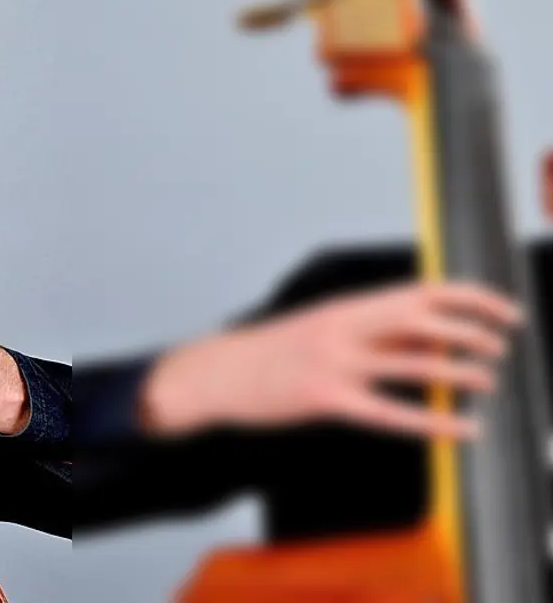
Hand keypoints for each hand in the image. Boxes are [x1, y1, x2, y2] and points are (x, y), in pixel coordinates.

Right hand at [141, 280, 521, 439]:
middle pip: (422, 317)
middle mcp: (344, 327)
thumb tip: (433, 341)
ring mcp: (334, 362)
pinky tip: (464, 430)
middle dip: (471, 327)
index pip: (422, 290)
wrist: (214, 374)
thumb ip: (374, 333)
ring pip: (412, 363)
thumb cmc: (269, 354)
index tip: (505, 310)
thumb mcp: (323, 329)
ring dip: (459, 371)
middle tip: (502, 341)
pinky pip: (390, 413)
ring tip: (490, 380)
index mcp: (346, 307)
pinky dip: (434, 422)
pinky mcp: (325, 399)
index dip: (471, 297)